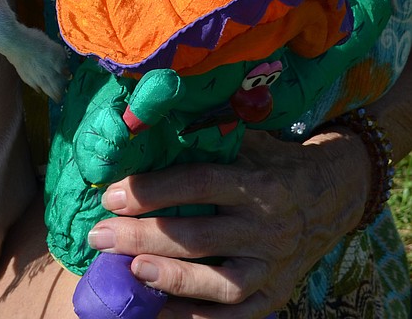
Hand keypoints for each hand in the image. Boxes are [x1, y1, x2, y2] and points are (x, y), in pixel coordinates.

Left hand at [86, 127, 369, 317]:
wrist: (331, 195)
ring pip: (220, 284)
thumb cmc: (271, 161)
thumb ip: (204, 141)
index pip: (198, 185)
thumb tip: (143, 131)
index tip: (111, 196)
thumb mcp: (246, 141)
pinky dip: (196, 318)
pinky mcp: (276, 295)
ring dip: (172, 280)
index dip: (153, 191)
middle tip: (100, 237)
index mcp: (256, 181)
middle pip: (200, 237)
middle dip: (143, 237)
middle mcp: (267, 227)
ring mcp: (273, 266)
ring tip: (131, 273)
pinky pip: (236, 316)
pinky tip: (158, 312)